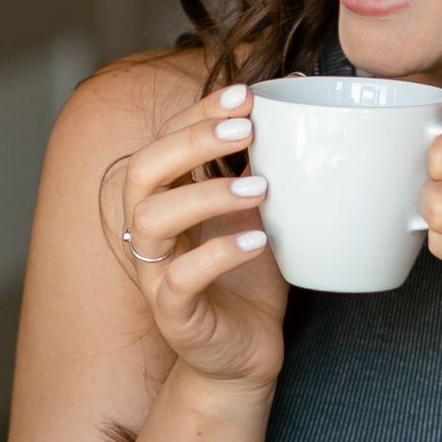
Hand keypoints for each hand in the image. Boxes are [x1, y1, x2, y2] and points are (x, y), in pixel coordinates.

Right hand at [95, 82, 288, 390]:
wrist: (246, 352)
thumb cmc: (250, 277)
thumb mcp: (260, 211)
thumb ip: (266, 162)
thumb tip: (299, 90)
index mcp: (166, 199)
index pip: (163, 140)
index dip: (197, 114)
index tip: (244, 94)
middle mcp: (149, 232)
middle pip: (141, 171)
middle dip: (190, 142)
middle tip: (245, 130)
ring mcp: (155, 274)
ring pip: (149, 220)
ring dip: (204, 194)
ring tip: (259, 187)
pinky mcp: (173, 314)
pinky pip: (180, 280)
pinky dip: (219, 255)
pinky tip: (258, 241)